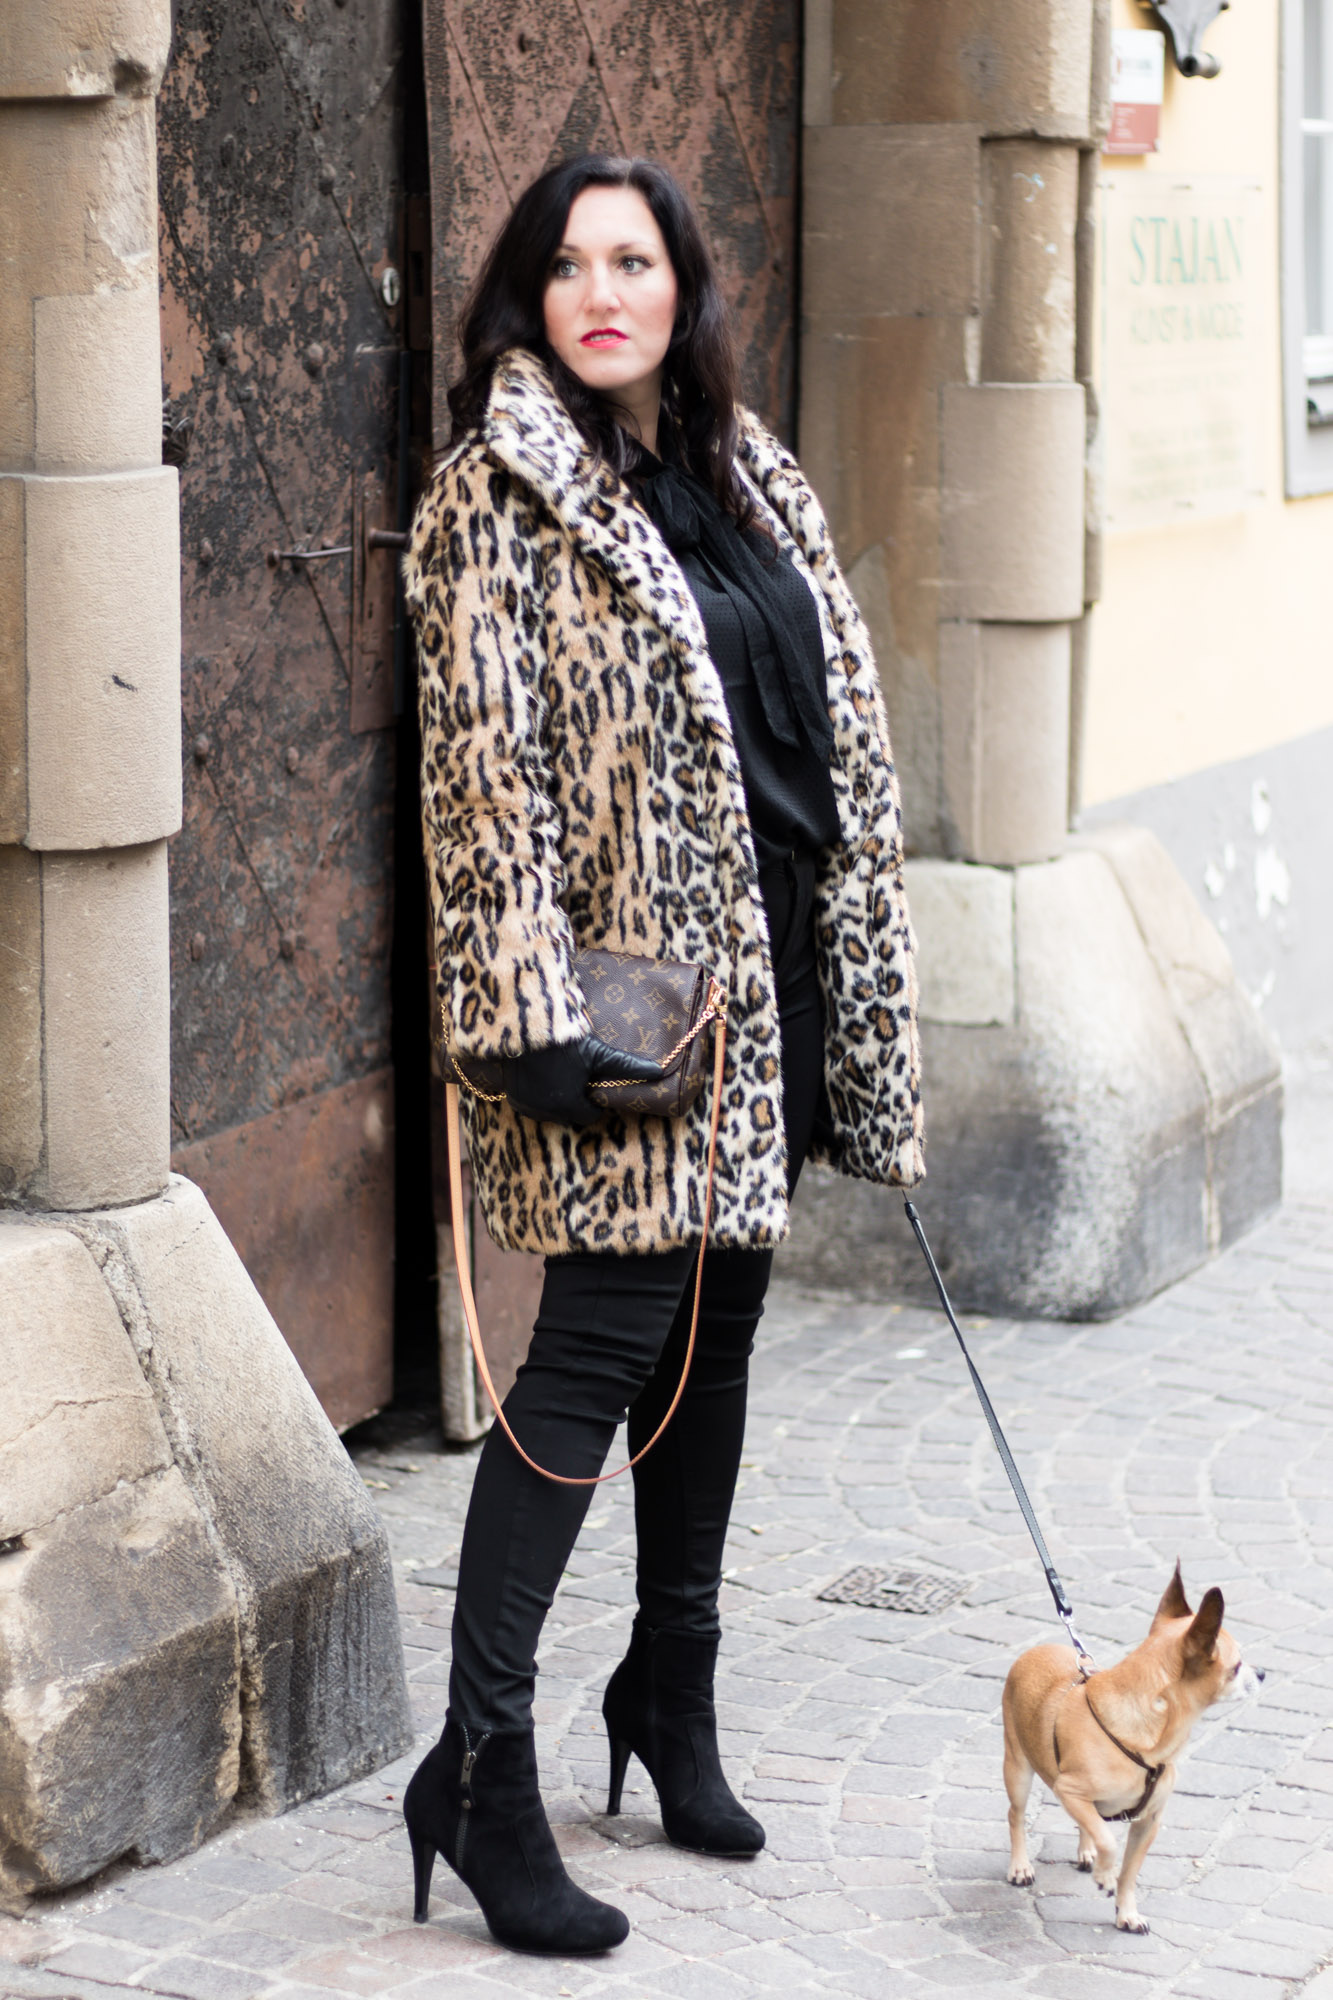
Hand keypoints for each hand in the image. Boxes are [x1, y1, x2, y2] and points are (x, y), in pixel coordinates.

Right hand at [502, 1035, 663, 1126]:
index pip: (590, 1116)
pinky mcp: (512, 1098)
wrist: (523, 1028)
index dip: (594, 1101)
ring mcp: (527, 1106)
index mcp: (569, 1106)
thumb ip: (627, 1066)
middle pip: (569, 1115)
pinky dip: (537, 1096)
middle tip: (577, 1077)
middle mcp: (547, 1113)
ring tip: (560, 1075)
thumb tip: (658, 1071)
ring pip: (549, 1112)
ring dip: (555, 1100)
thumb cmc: (564, 1041)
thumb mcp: (598, 1053)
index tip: (593, 1084)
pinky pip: (530, 1105)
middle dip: (575, 1101)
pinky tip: (541, 1077)